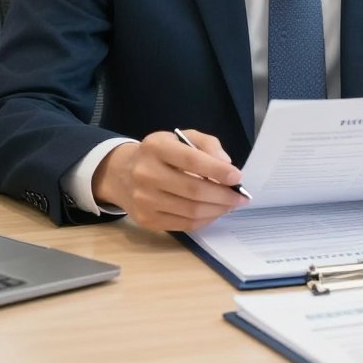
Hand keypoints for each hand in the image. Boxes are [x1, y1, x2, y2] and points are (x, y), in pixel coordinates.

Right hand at [92, 129, 248, 231]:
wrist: (122, 173)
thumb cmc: (161, 153)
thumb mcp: (181, 137)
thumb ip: (207, 144)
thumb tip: (226, 164)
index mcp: (156, 147)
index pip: (191, 160)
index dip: (217, 170)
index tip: (237, 177)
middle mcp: (145, 173)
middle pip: (193, 189)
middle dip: (223, 195)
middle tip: (240, 196)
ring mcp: (143, 199)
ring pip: (191, 210)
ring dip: (218, 209)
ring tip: (230, 204)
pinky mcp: (146, 220)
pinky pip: (184, 225)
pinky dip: (205, 220)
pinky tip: (214, 212)